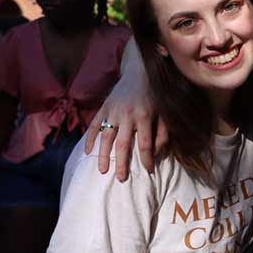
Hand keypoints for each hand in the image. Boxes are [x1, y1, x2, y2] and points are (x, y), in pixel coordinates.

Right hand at [87, 40, 166, 180]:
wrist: (139, 73)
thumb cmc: (155, 97)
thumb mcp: (164, 113)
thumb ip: (163, 133)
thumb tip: (157, 153)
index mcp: (145, 116)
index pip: (145, 144)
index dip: (146, 159)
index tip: (148, 170)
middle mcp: (127, 115)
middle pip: (123, 144)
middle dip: (122, 163)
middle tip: (121, 179)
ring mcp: (113, 111)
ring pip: (106, 136)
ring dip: (103, 155)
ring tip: (102, 171)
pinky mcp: (103, 107)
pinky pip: (94, 125)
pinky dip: (90, 139)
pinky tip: (87, 152)